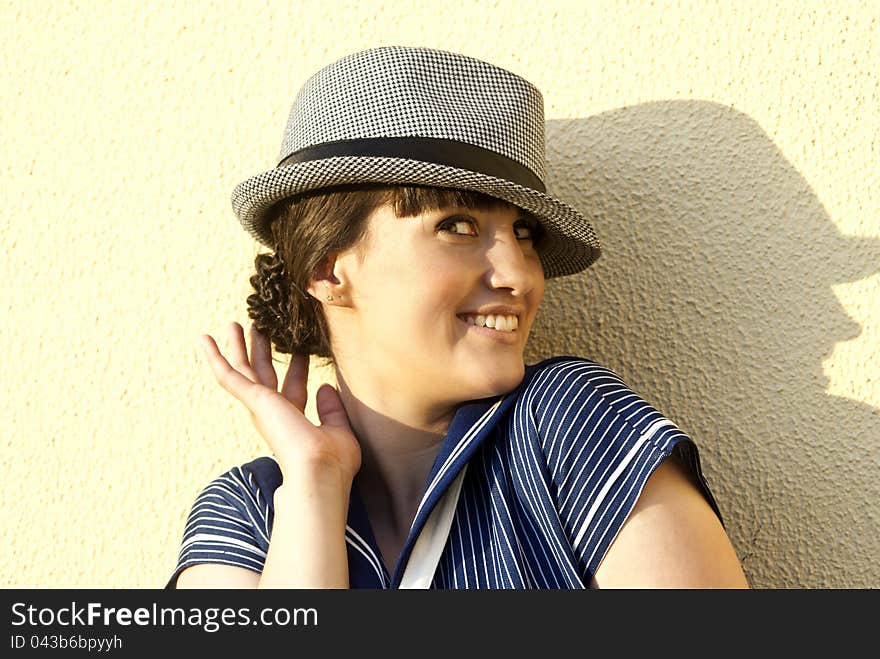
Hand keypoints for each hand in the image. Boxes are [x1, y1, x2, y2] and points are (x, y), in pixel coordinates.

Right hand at [198, 321, 361, 486]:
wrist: (319, 473)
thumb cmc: (332, 461)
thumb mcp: (338, 429)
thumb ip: (331, 409)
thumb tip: (325, 386)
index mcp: (293, 420)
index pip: (294, 386)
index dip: (298, 364)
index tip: (304, 345)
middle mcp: (273, 413)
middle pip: (264, 374)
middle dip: (263, 350)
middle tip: (261, 327)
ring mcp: (261, 407)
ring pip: (244, 369)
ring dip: (237, 346)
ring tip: (234, 322)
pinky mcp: (253, 400)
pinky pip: (228, 375)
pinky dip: (214, 356)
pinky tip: (204, 339)